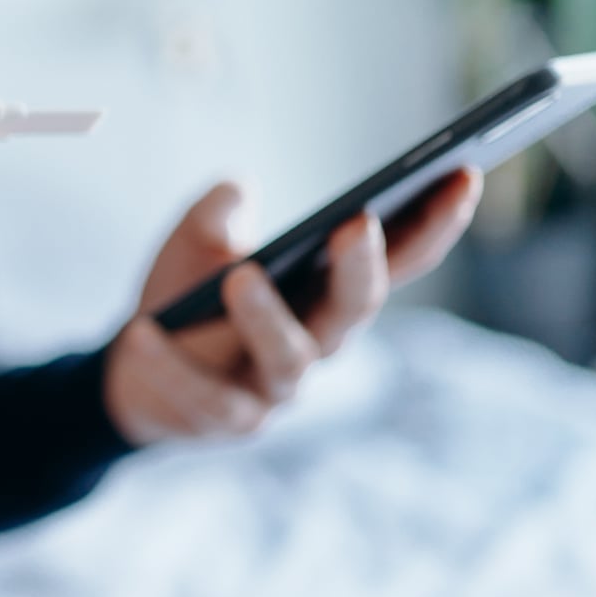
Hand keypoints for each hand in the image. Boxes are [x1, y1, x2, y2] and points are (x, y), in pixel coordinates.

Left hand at [102, 169, 481, 446]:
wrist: (131, 371)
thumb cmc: (185, 297)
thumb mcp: (196, 239)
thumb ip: (220, 211)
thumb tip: (237, 190)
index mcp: (328, 292)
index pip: (398, 257)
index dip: (435, 221)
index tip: (464, 174)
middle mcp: (319, 343)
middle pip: (356, 310)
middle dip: (362, 270)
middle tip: (359, 226)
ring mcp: (278, 389)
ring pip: (290, 359)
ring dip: (267, 316)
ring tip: (240, 276)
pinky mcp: (229, 422)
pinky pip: (205, 396)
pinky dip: (172, 364)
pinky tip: (143, 333)